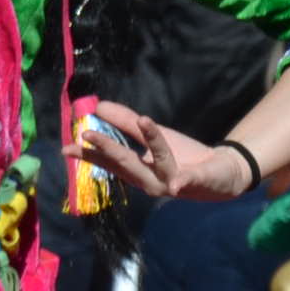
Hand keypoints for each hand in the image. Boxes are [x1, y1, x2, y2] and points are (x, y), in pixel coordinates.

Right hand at [74, 100, 252, 200]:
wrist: (224, 174)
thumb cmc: (182, 155)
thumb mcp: (152, 136)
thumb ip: (126, 122)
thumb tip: (98, 106)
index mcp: (137, 170)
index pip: (108, 163)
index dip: (88, 155)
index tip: (66, 149)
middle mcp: (150, 181)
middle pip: (127, 166)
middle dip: (108, 150)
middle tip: (87, 134)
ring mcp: (174, 183)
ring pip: (159, 166)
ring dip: (152, 144)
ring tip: (142, 120)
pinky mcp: (199, 182)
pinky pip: (191, 180)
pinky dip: (184, 182)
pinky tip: (176, 184)